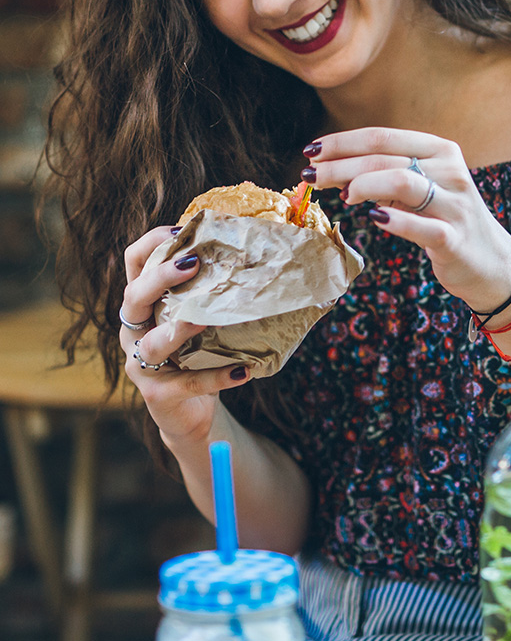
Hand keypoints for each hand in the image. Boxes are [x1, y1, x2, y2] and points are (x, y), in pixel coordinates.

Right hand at [119, 226, 248, 447]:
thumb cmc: (196, 355)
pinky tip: (243, 371)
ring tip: (208, 319)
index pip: (133, 263)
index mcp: (141, 306)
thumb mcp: (195, 319)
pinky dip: (217, 377)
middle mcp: (133, 332)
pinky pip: (187, 383)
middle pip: (134, 296)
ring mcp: (140, 365)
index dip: (152, 243)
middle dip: (161, 277)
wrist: (190, 413)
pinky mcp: (158, 396)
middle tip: (194, 263)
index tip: (182, 231)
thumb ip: (205, 293)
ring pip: (154, 344)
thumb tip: (245, 251)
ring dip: (181, 329)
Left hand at [303, 127, 510, 310]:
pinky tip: (373, 218)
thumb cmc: (442, 218)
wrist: (490, 261)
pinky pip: (422, 226)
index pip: (382, 136)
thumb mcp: (419, 187)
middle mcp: (450, 171)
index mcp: (439, 150)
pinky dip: (394, 220)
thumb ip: (383, 174)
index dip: (342, 142)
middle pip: (385, 158)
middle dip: (340, 164)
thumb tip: (332, 169)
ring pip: (403, 181)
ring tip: (342, 196)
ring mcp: (454, 204)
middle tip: (311, 175)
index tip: (311, 151)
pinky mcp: (454, 239)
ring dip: (363, 185)